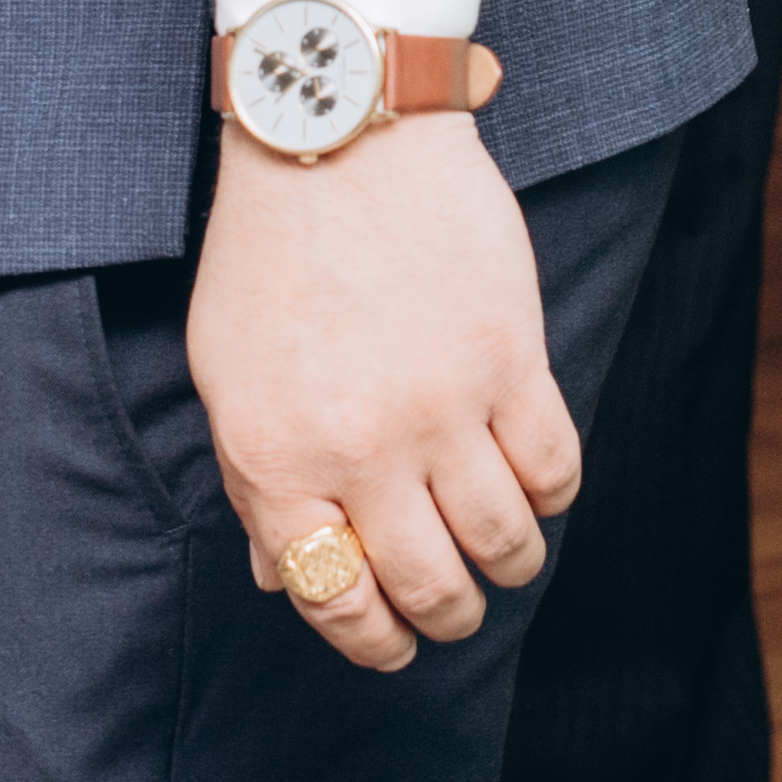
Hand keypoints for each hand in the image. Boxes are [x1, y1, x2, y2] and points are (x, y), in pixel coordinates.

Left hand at [191, 115, 574, 673]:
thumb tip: (284, 577)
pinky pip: (554, 466)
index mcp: (279, 460)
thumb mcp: (226, 376)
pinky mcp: (511, 358)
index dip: (371, 641)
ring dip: (510, 565)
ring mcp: (443, 406)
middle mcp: (362, 448)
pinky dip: (552, 495)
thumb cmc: (270, 255)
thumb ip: (256, 482)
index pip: (334, 598)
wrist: (337, 135)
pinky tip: (536, 487)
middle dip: (449, 618)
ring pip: (503, 538)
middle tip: (456, 610)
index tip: (394, 645)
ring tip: (506, 556)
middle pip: (430, 586)